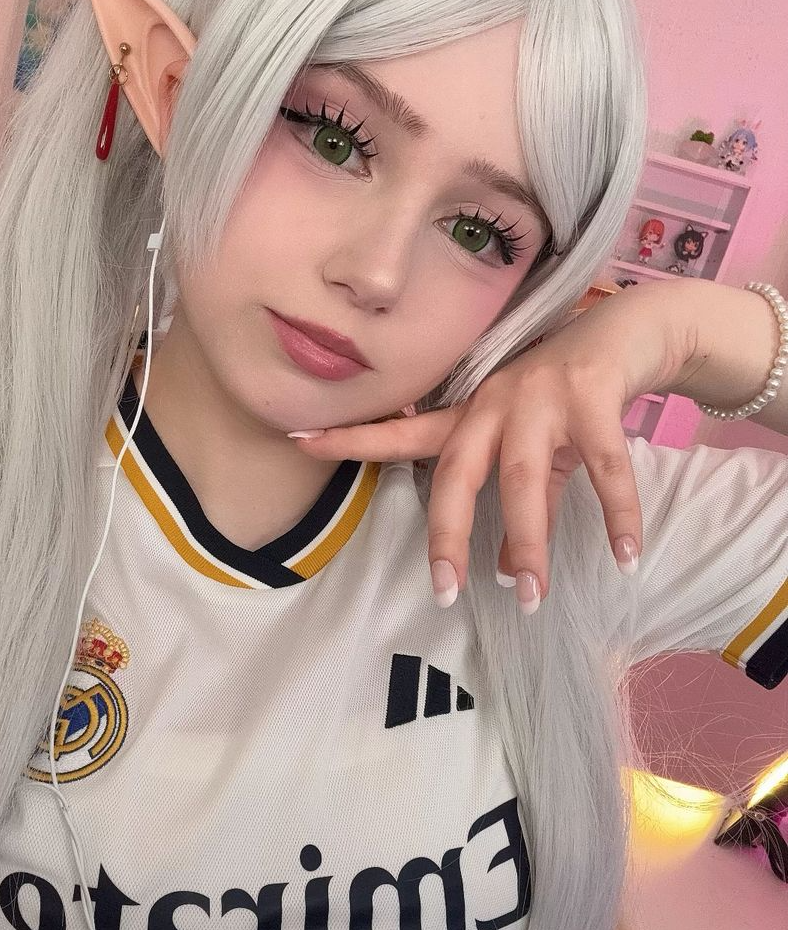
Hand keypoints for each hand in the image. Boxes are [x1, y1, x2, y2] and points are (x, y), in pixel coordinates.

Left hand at [291, 285, 687, 612]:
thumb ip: (518, 504)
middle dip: (445, 534)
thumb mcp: (537, 452)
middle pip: (456, 473)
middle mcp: (495, 402)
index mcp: (471, 414)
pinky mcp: (593, 394)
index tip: (296, 437)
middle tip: (442, 592)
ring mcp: (542, 395)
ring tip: (530, 597)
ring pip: (523, 479)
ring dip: (529, 541)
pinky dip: (619, 515)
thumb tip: (508, 567)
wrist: (633, 332)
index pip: (403, 433)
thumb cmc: (572, 398)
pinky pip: (606, 466)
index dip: (353, 438)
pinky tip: (627, 556)